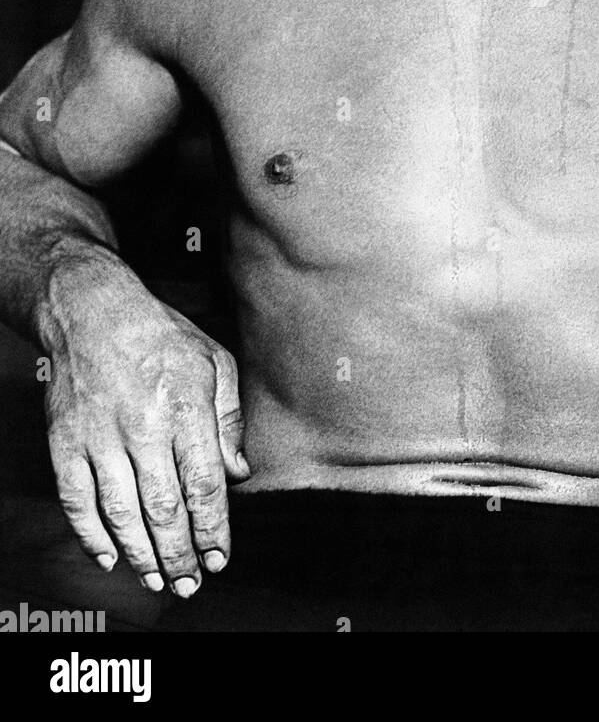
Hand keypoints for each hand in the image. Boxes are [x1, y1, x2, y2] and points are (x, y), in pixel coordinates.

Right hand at [44, 275, 249, 597]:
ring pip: (121, 512)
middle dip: (180, 553)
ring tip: (159, 579)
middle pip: (164, 506)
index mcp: (186, 402)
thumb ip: (229, 419)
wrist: (92, 311)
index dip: (213, 527)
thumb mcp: (215, 361)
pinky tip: (111, 556)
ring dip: (142, 555)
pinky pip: (77, 500)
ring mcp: (99, 434)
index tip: (220, 556)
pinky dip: (92, 536)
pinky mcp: (66, 441)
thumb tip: (238, 474)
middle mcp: (142, 422)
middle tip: (191, 582)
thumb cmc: (160, 335)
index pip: (204, 480)